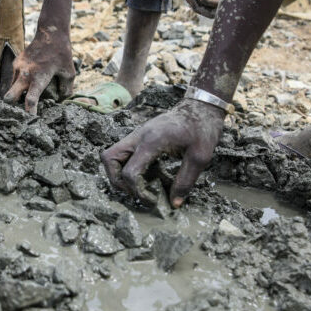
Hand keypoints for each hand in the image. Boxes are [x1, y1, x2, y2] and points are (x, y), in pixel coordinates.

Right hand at [3, 26, 75, 113]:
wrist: (50, 33)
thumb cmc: (62, 53)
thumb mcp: (69, 72)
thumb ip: (66, 90)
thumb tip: (62, 102)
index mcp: (39, 77)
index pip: (31, 100)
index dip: (30, 113)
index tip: (30, 122)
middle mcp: (25, 74)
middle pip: (9, 97)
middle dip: (11, 107)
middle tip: (18, 114)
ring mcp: (18, 68)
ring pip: (10, 89)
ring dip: (15, 96)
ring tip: (24, 99)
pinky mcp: (16, 63)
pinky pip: (13, 79)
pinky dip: (17, 85)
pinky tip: (26, 84)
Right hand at [101, 99, 224, 207]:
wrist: (200, 107)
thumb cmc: (202, 129)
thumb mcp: (200, 157)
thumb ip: (185, 181)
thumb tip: (174, 203)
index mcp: (151, 142)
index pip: (130, 172)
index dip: (138, 191)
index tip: (154, 199)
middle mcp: (138, 137)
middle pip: (108, 159)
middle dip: (117, 181)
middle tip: (136, 191)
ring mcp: (136, 135)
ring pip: (111, 154)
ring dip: (118, 173)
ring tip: (138, 185)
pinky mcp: (139, 136)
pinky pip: (123, 153)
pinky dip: (128, 166)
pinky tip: (147, 174)